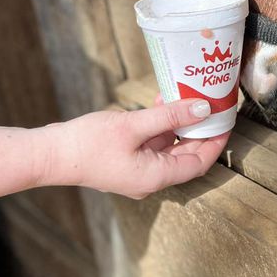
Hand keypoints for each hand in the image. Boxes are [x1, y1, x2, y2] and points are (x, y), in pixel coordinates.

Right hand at [45, 96, 230, 198]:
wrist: (51, 155)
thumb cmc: (88, 143)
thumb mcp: (134, 125)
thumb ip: (170, 117)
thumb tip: (203, 110)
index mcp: (156, 177)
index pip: (199, 162)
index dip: (216, 141)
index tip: (226, 119)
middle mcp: (150, 179)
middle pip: (186, 155)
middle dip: (199, 130)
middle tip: (211, 105)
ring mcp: (137, 172)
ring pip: (168, 148)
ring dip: (179, 124)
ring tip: (188, 97)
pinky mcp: (125, 162)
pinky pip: (151, 145)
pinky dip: (160, 126)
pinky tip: (161, 103)